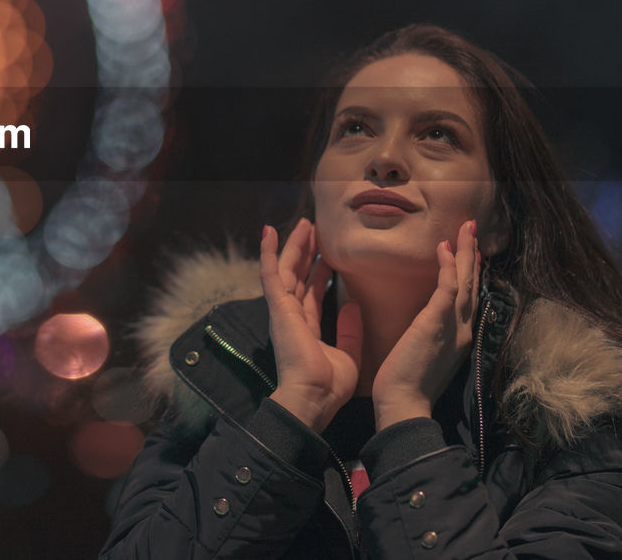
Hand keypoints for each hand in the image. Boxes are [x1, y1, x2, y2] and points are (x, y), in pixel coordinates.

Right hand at [260, 218, 361, 432]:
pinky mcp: (278, 306)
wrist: (313, 398)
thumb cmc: (329, 385)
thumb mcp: (348, 355)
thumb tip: (352, 305)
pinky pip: (271, 273)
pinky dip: (269, 252)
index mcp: (306, 328)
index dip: (319, 273)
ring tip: (305, 224)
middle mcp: (292, 316)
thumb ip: (350, 331)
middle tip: (315, 230)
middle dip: (306, 252)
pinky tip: (270, 231)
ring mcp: (282, 310)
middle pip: (297, 276)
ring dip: (294, 245)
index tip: (329, 256)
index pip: (312, 294)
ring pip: (286, 269)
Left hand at [372, 219, 480, 428]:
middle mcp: (462, 329)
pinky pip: (447, 288)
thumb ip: (428, 335)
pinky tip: (445, 247)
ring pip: (464, 281)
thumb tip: (423, 323)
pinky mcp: (436, 323)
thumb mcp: (423, 354)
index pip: (467, 297)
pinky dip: (448, 266)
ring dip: (466, 251)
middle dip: (472, 254)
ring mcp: (452, 326)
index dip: (468, 271)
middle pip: (471, 284)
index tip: (468, 250)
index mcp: (458, 337)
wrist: (404, 406)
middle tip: (472, 227)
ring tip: (466, 227)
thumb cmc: (406, 385)